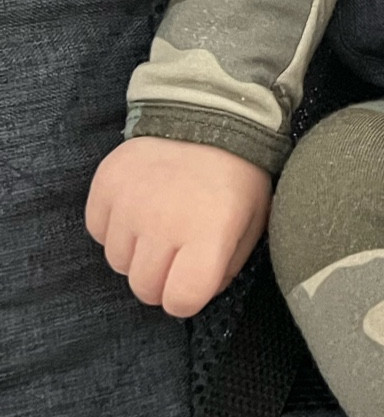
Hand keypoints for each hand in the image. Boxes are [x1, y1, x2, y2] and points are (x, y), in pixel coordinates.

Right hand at [85, 136, 272, 318]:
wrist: (208, 114)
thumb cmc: (237, 175)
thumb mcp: (252, 222)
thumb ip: (226, 266)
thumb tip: (194, 294)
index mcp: (208, 234)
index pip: (179, 301)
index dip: (185, 299)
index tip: (191, 281)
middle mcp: (163, 222)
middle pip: (144, 289)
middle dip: (161, 280)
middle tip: (177, 251)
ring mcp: (129, 203)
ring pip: (118, 263)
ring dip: (137, 253)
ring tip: (161, 222)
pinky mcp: (105, 185)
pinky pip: (98, 232)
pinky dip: (115, 228)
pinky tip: (140, 206)